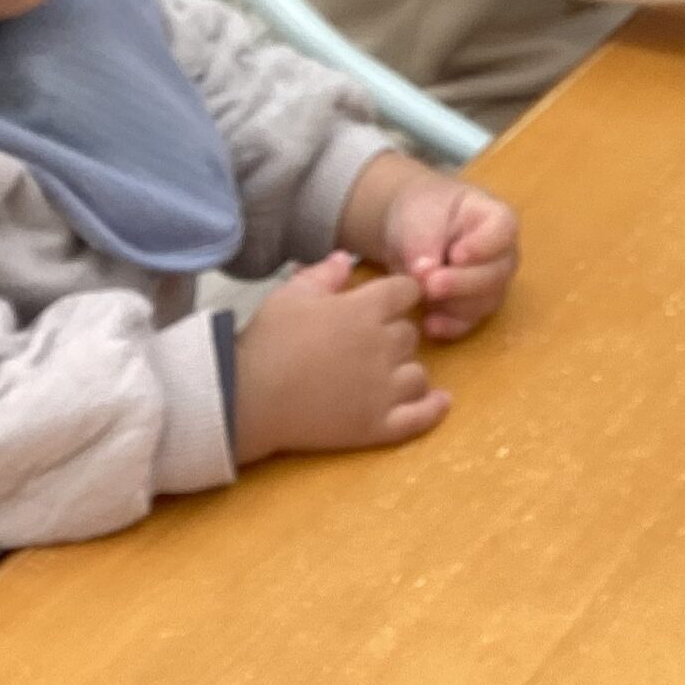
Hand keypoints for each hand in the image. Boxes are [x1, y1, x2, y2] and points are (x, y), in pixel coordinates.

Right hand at [234, 254, 448, 464]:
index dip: (398, 295)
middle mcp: (383, 345)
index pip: (407, 291)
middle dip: (392, 335)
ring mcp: (383, 389)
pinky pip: (419, 417)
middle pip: (409, 334)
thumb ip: (324, 275)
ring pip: (417, 373)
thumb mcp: (290, 295)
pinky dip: (433, 409)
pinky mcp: (376, 425)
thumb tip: (347, 259)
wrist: (246, 397)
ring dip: (405, 371)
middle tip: (362, 346)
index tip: (387, 303)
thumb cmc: (266, 341)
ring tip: (381, 376)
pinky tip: (439, 402)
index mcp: (365, 309)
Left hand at [381, 177, 520, 341]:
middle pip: (496, 273)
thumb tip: (425, 274)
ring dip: (454, 304)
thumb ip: (424, 243)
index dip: (483, 246)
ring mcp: (491, 283)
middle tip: (431, 284)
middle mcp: (502, 255)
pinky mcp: (473, 307)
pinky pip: (470, 322)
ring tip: (423, 298)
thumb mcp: (420, 219)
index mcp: (497, 219)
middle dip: (463, 282)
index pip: (503, 232)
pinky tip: (429, 325)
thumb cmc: (423, 213)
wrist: (410, 231)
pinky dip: (450, 325)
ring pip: (484, 301)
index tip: (455, 255)